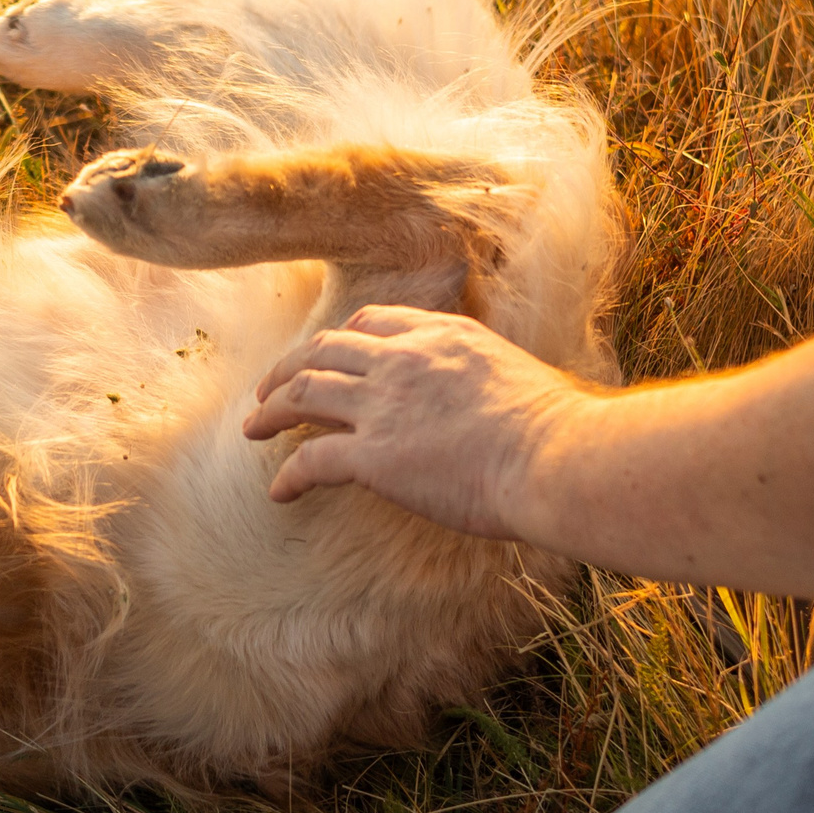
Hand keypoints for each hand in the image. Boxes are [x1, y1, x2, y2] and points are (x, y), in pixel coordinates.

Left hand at [242, 306, 594, 539]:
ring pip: (302, 392)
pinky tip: (279, 491)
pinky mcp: (374, 455)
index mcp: (441, 335)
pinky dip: (288, 474)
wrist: (559, 458)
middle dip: (288, 367)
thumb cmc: (560, 429)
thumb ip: (481, 375)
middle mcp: (403, 359)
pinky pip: (311, 458)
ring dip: (271, 409)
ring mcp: (384, 405)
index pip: (372, 321)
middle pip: (323, 349)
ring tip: (252, 427)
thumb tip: (486, 399)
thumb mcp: (517, 374)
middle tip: (269, 389)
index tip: (325, 357)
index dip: (339, 339)